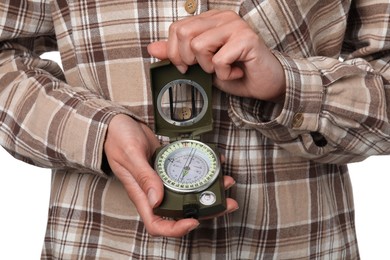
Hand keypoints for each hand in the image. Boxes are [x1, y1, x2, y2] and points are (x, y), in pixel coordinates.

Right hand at [104, 114, 237, 236]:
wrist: (118, 124)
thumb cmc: (117, 139)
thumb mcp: (130, 155)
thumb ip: (144, 176)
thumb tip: (157, 200)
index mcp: (141, 194)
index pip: (156, 224)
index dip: (175, 229)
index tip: (194, 221)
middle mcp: (153, 191)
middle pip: (180, 212)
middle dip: (205, 211)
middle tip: (226, 203)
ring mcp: (162, 180)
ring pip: (188, 193)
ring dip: (209, 191)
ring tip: (226, 181)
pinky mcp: (168, 167)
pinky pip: (188, 174)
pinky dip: (203, 171)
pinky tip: (215, 163)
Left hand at [148, 10, 285, 101]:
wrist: (265, 84)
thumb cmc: (236, 72)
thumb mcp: (201, 65)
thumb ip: (178, 54)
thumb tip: (152, 48)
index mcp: (210, 20)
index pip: (176, 28)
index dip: (175, 52)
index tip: (187, 66)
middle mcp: (223, 17)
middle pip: (184, 33)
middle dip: (188, 59)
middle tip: (206, 69)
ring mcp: (236, 26)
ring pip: (198, 46)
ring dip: (208, 67)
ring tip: (223, 69)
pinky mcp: (247, 39)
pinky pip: (219, 60)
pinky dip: (225, 75)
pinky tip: (236, 73)